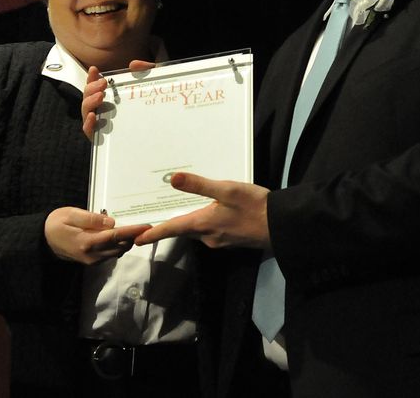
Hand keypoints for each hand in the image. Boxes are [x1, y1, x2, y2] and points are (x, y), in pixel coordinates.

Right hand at [44, 207, 150, 264]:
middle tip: (143, 225)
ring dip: (127, 241)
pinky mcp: (92, 261)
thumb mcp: (71, 214)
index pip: (116, 236)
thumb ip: (91, 219)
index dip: (133, 231)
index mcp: (87, 242)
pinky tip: (121, 235)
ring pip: (118, 252)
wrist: (43, 240)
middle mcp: (92, 255)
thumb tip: (111, 222)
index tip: (147, 226)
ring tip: (135, 229)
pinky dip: (119, 245)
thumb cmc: (57, 223)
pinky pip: (111, 254)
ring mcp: (93, 260)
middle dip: (134, 237)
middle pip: (121, 246)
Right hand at [82, 61, 156, 140]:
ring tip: (100, 96)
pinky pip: (88, 130)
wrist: (151, 134)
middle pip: (87, 96)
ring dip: (90, 102)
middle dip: (92, 87)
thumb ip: (144, 71)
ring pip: (86, 111)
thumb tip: (134, 64)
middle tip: (103, 83)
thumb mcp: (146, 87)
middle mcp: (99, 108)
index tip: (95, 70)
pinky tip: (93, 116)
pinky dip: (88, 123)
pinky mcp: (99, 137)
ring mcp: (98, 123)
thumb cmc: (144, 109)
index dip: (91, 77)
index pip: (94, 85)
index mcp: (106, 97)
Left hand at [134, 173, 270, 249]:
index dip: (153, 233)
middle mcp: (207, 236)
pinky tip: (210, 212)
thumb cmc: (254, 206)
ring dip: (188, 223)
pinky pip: (211, 232)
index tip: (137, 239)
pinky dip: (204, 223)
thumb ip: (199, 185)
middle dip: (170, 226)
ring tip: (180, 211)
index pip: (171, 229)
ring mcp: (220, 240)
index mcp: (202, 224)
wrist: (281, 226)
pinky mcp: (231, 240)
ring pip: (197, 231)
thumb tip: (172, 179)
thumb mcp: (226, 190)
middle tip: (154, 220)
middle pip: (183, 231)